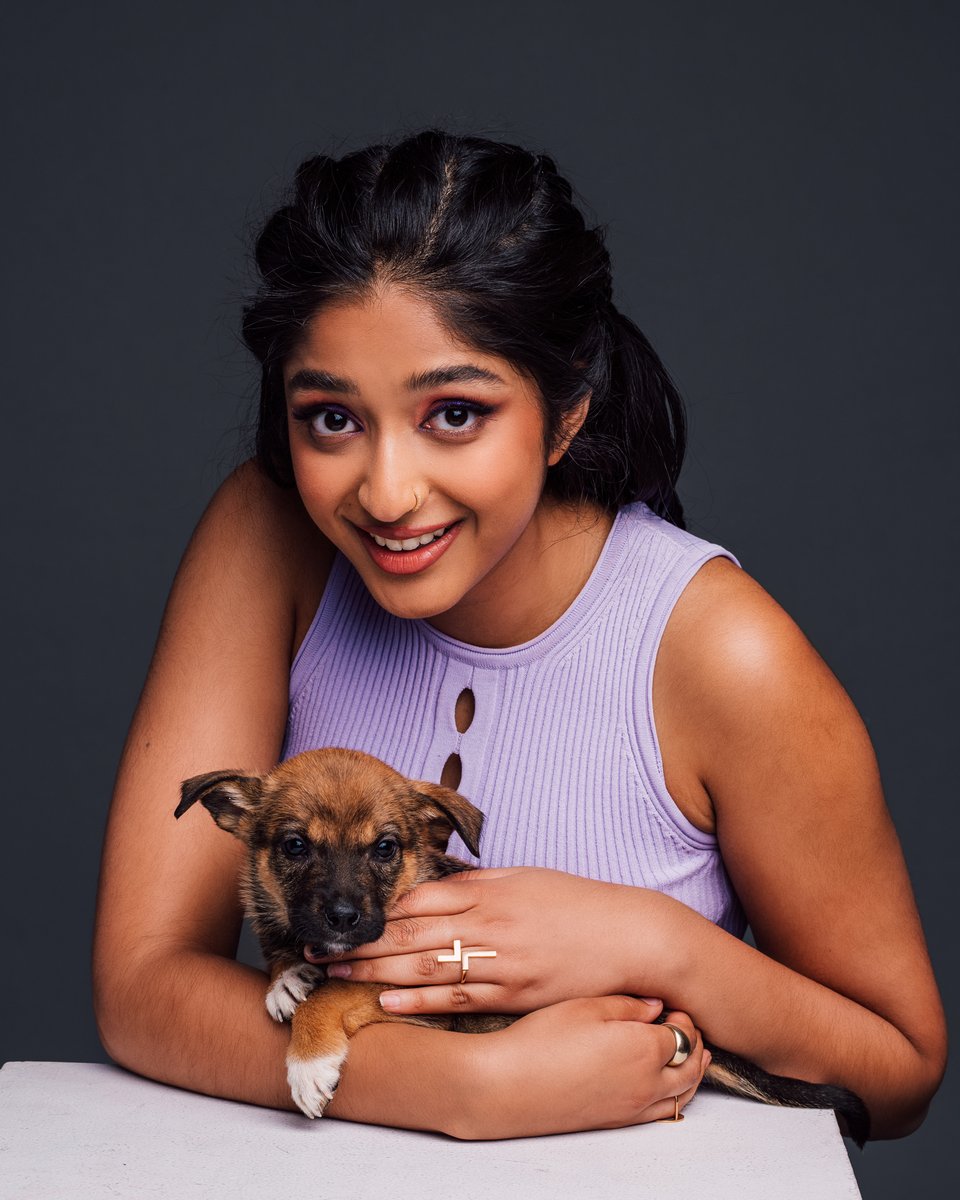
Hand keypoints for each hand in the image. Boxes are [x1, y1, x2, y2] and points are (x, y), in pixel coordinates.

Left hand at [307, 866, 673, 1015]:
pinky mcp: (516, 993)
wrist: (631, 937)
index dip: (378, 910)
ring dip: (377, 971)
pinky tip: (387, 1001)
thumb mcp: (527, 879)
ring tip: (337, 975)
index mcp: (491, 891)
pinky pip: (459, 999)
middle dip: (362, 942)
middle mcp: (490, 924)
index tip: (347, 917)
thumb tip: (439, 886)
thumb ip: (480, 884)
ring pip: (426, 966)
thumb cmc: (578, 904)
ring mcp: (502, 961)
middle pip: (412, 932)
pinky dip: (420, 1001)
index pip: (421, 898)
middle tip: (319, 949)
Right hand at [463, 997, 710, 1137]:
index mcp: (645, 1049)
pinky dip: (674, 1095)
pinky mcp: (617, 1121)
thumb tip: (657, 1006)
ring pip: (683, 1093)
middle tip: (680, 1022)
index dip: (681, 1014)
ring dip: (690, 1071)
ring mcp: (634, 1107)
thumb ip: (629, 1006)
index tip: (668, 1002)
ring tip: (683, 1052)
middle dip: (694, 1043)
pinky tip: (661, 1080)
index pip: (684, 1032)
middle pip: (692, 1066)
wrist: (508, 1086)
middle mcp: (648, 1083)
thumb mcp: (587, 1007)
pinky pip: (663, 1111)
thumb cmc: (543, 1040)